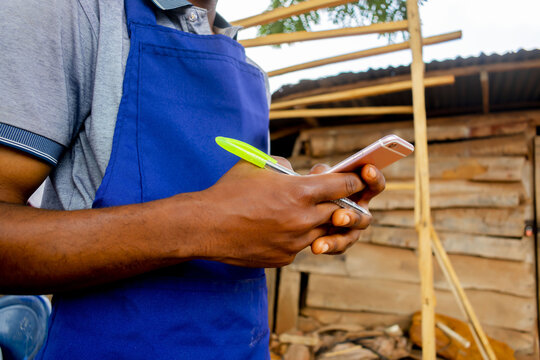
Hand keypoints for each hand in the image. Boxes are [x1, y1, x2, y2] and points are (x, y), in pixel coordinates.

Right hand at [195, 159, 362, 267]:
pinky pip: (300, 246)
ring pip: (323, 232)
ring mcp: (294, 242)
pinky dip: (297, 236)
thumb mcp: (259, 166)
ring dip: (319, 222)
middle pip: (339, 212)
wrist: (204, 226)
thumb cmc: (229, 191)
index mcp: (300, 192)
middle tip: (336, 198)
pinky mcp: (283, 258)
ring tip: (305, 212)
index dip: (353, 181)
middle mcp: (303, 219)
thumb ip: (285, 167)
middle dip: (340, 204)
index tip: (356, 180)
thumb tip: (298, 173)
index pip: (344, 186)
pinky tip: (280, 228)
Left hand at [308, 163, 384, 254]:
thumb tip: (323, 173)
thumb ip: (321, 173)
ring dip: (338, 238)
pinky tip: (316, 246)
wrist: (297, 208)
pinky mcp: (338, 241)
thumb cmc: (312, 185)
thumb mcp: (315, 176)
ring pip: (351, 236)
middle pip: (364, 218)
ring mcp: (350, 229)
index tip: (367, 169)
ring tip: (321, 241)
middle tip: (337, 217)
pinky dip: (327, 246)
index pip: (374, 184)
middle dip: (352, 218)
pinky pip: (337, 247)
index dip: (374, 177)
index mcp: (360, 192)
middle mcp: (359, 212)